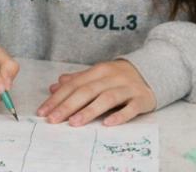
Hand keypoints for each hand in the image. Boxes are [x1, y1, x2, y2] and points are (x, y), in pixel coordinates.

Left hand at [37, 60, 154, 125]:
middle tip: (53, 119)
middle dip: (68, 106)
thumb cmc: (118, 77)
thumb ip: (77, 81)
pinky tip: (108, 124)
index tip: (43, 111)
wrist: (152, 71)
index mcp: (98, 71)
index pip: (74, 85)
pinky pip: (131, 108)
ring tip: (74, 122)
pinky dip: (119, 115)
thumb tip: (54, 87)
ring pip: (107, 98)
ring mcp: (127, 88)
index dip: (58, 98)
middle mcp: (112, 77)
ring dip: (89, 111)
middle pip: (87, 91)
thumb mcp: (97, 75)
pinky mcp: (142, 99)